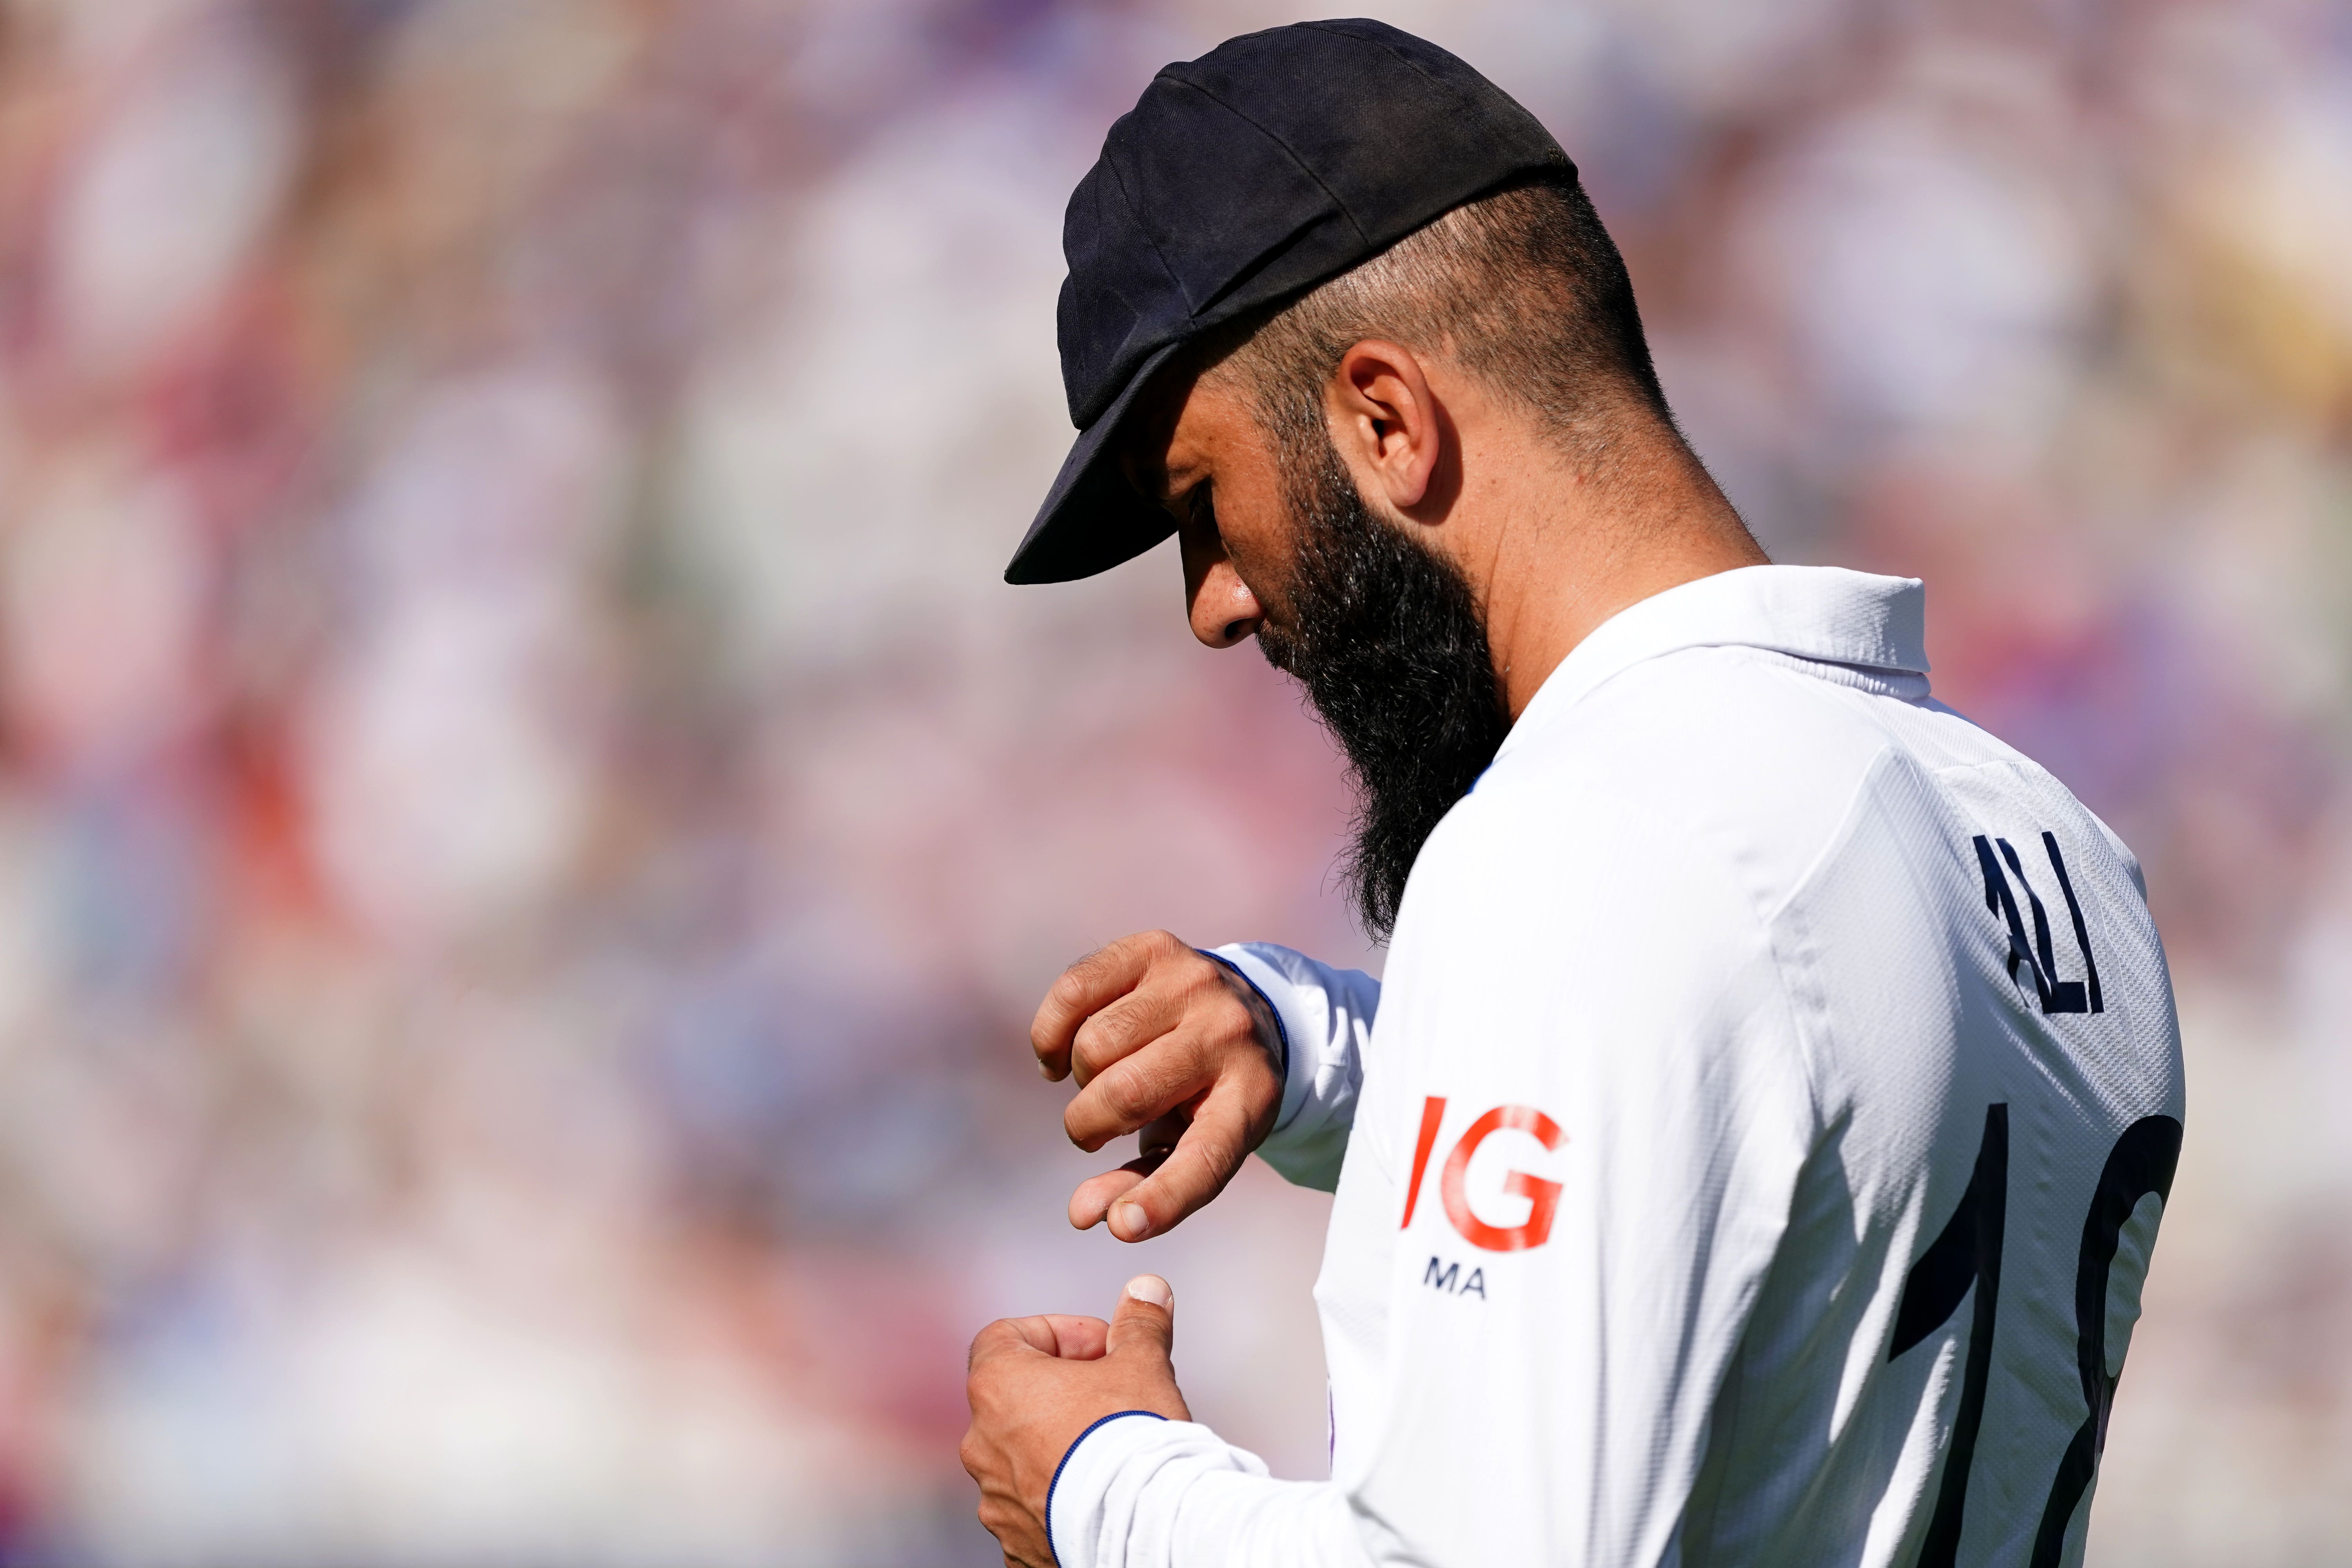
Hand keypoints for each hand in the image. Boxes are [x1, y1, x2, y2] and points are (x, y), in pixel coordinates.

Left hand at [961, 1276, 1188, 1566]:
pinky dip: (1059, 1496)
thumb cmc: (1131, 1441)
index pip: (1006, 1336)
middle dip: (1065, 1389)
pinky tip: (1100, 1494)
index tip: (1103, 1347)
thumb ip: (1139, 1323)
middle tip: (1116, 1394)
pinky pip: (1032, 1508)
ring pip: (1023, 1456)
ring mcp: (995, 1500)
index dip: (1059, 1333)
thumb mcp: (1143, 1365)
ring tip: (1113, 1450)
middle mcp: (982, 1444)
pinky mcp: (1015, 1543)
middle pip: (1017, 1397)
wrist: (1141, 1527)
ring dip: (1059, 1443)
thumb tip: (1145, 1289)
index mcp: (997, 1387)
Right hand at [1031, 931, 1284, 1240]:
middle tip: (1095, 1128)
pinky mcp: (1153, 948)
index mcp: (1251, 1098)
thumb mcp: (1193, 1142)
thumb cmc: (1207, 1093)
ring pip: (1093, 1046)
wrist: (1242, 1006)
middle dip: (1089, 1125)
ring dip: (1080, 1077)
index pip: (1206, 1158)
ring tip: (1100, 1079)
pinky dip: (1052, 1033)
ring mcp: (1192, 982)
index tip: (1122, 1226)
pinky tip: (1064, 1051)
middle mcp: (1228, 1033)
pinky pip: (1072, 991)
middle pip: (1124, 1093)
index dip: (1163, 1198)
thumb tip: (1084, 1215)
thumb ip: (1142, 1186)